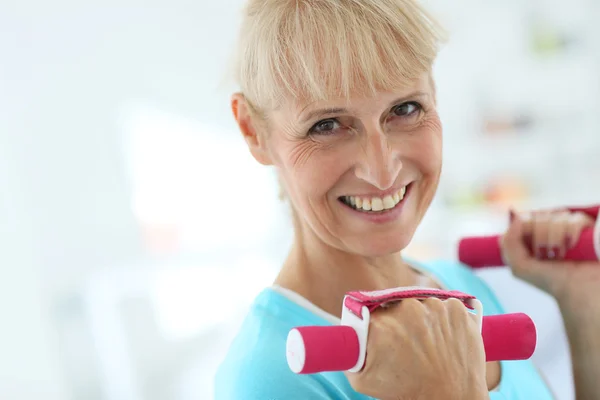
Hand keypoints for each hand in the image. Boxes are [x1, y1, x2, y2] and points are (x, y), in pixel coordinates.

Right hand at [345, 298, 488, 399]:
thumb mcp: (362, 378)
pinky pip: (446, 304)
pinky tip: (443, 337)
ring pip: (422, 302)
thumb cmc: (405, 391)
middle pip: (396, 303)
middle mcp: (408, 309)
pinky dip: (445, 318)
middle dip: (399, 319)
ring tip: (427, 342)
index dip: (375, 319)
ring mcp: (436, 307)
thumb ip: (347, 350)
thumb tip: (343, 330)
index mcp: (381, 324)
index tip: (381, 330)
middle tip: (406, 341)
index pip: (369, 307)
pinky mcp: (458, 309)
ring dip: (423, 317)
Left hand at [501, 209, 599, 303]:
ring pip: (557, 215)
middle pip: (540, 216)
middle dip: (541, 238)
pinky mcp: (587, 228)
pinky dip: (572, 232)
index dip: (526, 230)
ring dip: (556, 238)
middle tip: (547, 255)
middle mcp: (549, 227)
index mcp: (531, 234)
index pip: (525, 216)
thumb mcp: (519, 266)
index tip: (532, 250)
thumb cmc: (549, 279)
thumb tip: (517, 217)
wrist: (577, 289)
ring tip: (559, 255)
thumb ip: (509, 242)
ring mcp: (568, 226)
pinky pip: (576, 218)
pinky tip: (571, 246)